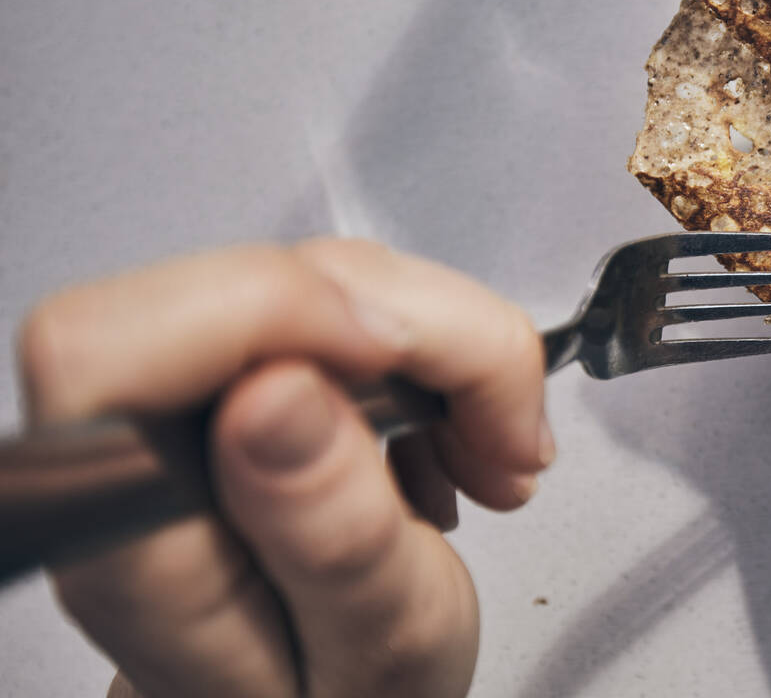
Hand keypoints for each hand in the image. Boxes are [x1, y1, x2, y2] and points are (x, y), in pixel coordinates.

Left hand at [18, 239, 549, 697]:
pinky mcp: (231, 372)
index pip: (107, 352)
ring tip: (490, 450)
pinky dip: (428, 347)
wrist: (331, 697)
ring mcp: (176, 404)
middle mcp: (130, 458)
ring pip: (305, 279)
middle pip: (235, 287)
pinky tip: (457, 428)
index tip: (394, 361)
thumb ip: (332, 539)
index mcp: (134, 545)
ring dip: (439, 344)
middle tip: (498, 429)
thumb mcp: (381, 649)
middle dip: (408, 329)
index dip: (258, 312)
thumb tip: (275, 395)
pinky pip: (330, 300)